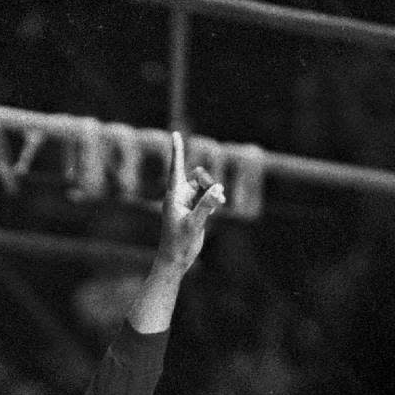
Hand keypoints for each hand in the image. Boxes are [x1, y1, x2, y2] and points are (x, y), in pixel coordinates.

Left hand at [153, 130, 223, 275]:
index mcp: (174, 196)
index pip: (176, 168)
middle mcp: (180, 196)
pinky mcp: (194, 210)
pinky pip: (207, 197)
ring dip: (214, 192)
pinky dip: (214, 200)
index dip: (177, 150)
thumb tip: (218, 189)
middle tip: (218, 197)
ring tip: (220, 204)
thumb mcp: (194, 224)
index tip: (175, 133)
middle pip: (198, 176)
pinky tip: (216, 210)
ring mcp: (187, 203)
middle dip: (209, 181)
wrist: (175, 261)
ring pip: (205, 186)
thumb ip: (206, 205)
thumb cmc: (178, 244)